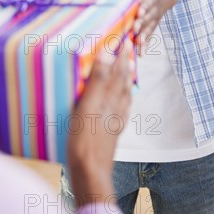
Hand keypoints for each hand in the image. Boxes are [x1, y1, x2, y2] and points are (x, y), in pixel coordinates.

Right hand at [67, 40, 132, 206]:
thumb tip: (108, 54)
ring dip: (126, 80)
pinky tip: (122, 102)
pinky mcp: (111, 133)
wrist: (90, 173)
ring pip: (124, 96)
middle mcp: (115, 108)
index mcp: (109, 99)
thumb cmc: (84, 140)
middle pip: (123, 82)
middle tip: (128, 51)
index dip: (122, 56)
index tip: (125, 41)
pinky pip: (121, 111)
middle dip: (126, 65)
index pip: (118, 71)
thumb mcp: (87, 105)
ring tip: (128, 71)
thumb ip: (98, 80)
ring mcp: (114, 121)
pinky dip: (123, 100)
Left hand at [134, 0, 175, 53]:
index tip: (139, 11)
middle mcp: (154, 8)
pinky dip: (143, 45)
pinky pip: (147, 35)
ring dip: (142, 38)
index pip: (149, 0)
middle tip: (133, 30)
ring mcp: (154, 18)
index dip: (144, 5)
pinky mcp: (152, 24)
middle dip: (141, 24)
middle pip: (147, 17)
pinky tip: (138, 55)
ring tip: (136, 48)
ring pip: (148, 29)